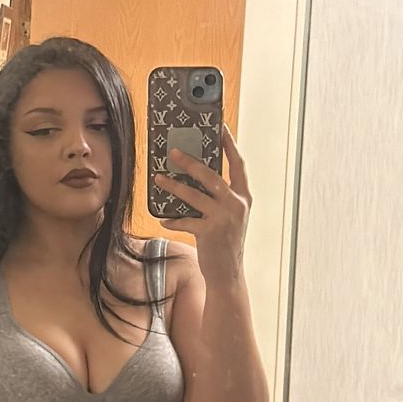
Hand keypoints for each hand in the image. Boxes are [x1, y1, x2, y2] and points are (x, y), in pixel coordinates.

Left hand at [154, 126, 250, 282]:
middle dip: (191, 162)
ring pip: (194, 195)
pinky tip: (162, 218)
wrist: (228, 274)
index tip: (220, 127)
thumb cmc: (225, 242)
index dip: (229, 144)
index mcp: (243, 197)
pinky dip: (172, 218)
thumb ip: (219, 197)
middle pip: (211, 176)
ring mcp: (225, 218)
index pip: (238, 164)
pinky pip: (185, 220)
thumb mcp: (229, 216)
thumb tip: (194, 175)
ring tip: (158, 178)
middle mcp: (237, 205)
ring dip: (173, 186)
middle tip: (174, 152)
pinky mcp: (210, 233)